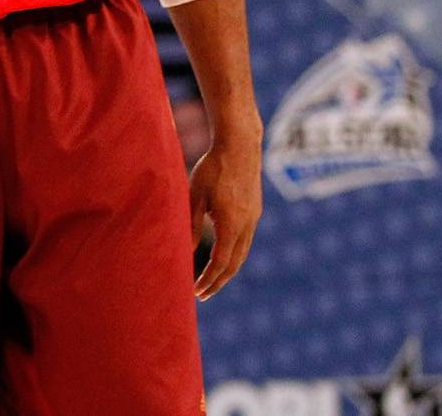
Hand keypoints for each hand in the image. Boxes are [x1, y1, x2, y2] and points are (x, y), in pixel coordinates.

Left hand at [189, 135, 261, 299]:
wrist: (240, 146)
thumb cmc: (213, 167)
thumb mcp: (195, 194)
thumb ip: (191, 223)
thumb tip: (186, 250)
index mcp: (232, 223)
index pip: (221, 262)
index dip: (209, 280)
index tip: (197, 292)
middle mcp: (247, 225)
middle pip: (235, 264)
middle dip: (218, 282)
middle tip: (203, 294)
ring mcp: (254, 218)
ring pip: (242, 253)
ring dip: (228, 270)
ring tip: (211, 280)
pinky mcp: (255, 211)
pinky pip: (245, 240)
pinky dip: (234, 254)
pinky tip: (222, 254)